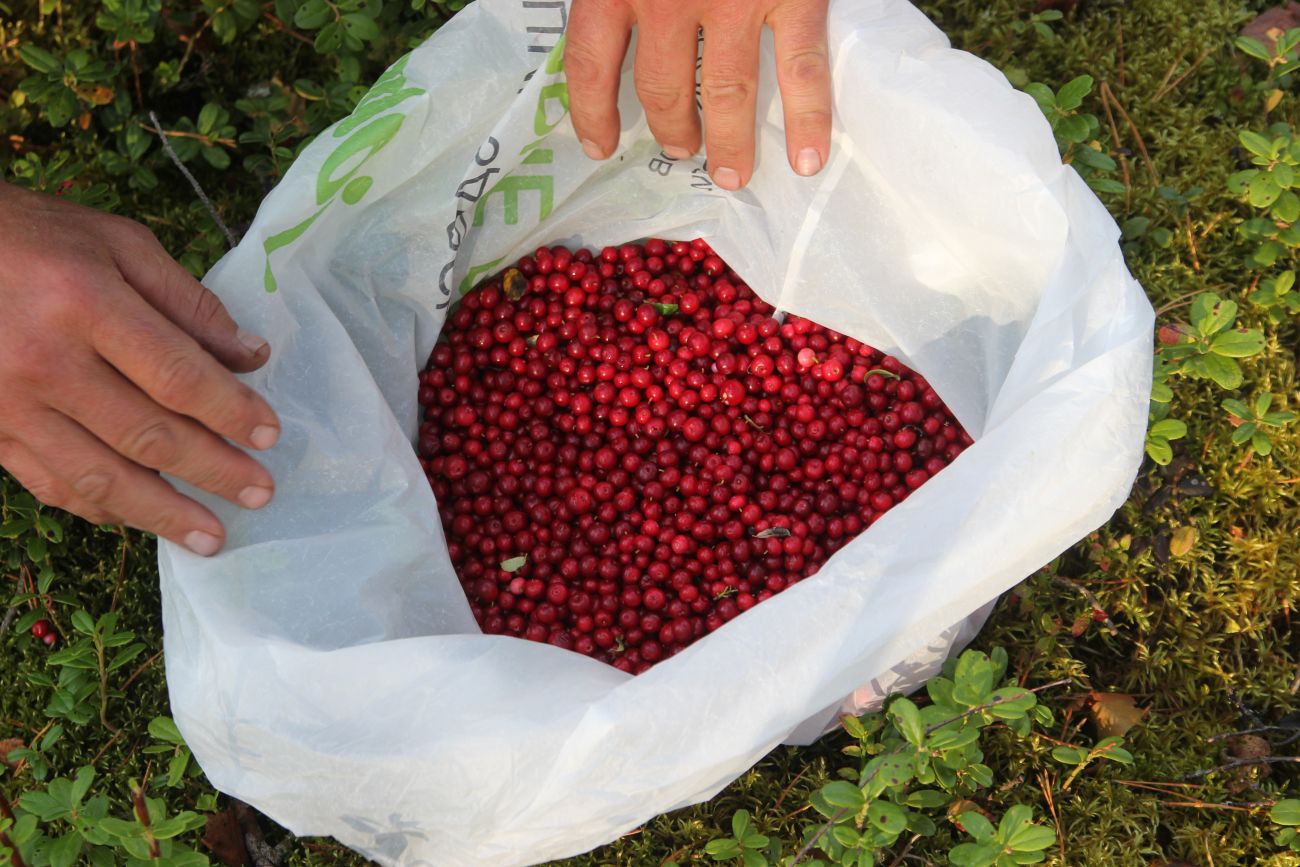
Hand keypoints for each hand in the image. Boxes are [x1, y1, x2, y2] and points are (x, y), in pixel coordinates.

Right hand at [0, 182, 279, 555]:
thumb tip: (251, 356)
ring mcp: (9, 404)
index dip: (230, 411)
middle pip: (148, 435)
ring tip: (211, 536)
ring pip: (100, 477)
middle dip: (213, 470)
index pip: (177, 375)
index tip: (270, 435)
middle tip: (260, 493)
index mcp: (86, 303)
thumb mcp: (118, 243)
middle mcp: (45, 362)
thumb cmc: (35, 240)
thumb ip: (188, 302)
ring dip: (163, 513)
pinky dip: (100, 508)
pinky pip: (51, 484)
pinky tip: (140, 518)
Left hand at [567, 0, 830, 190]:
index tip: (600, 147)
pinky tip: (807, 159)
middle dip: (671, 130)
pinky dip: (807, 117)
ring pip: (727, 90)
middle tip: (681, 150)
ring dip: (730, 142)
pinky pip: (800, 67)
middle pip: (662, 86)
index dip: (592, 113)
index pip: (590, 63)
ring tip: (733, 175)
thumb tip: (610, 37)